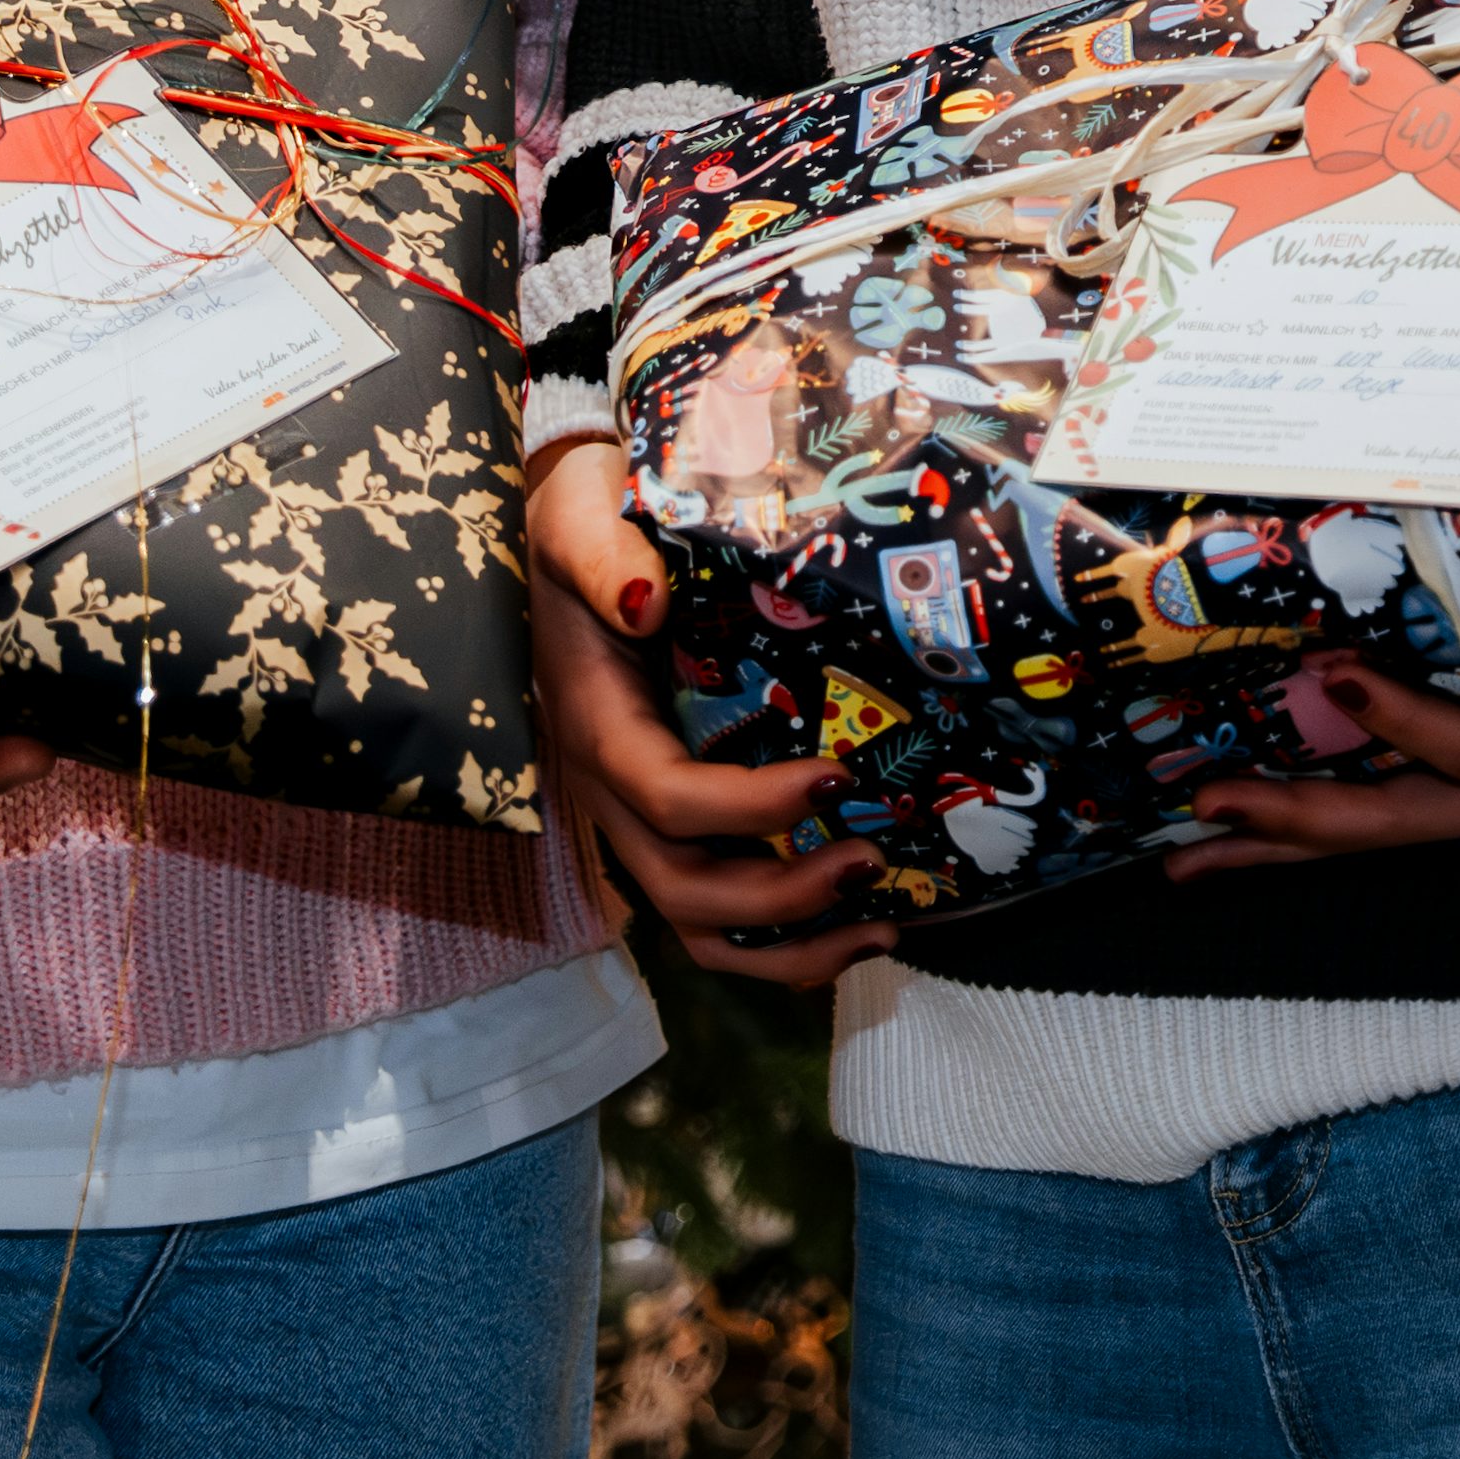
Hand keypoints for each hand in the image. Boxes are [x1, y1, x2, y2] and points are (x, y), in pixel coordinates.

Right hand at [518, 438, 898, 989]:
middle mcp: (614, 791)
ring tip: (882, 927)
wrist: (577, 528)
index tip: (834, 778)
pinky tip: (858, 923)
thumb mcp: (580, 514)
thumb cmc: (590, 518)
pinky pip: (720, 905)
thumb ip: (599, 554)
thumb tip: (642, 601)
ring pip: (700, 923)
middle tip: (871, 862)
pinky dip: (785, 936)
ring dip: (789, 944)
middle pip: (685, 889)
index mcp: (597, 727)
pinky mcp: (677, 820)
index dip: (748, 808)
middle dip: (780, 897)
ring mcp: (643, 814)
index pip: (667, 797)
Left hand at [1166, 655, 1459, 870]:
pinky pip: (1381, 811)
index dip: (1415, 727)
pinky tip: (1231, 836)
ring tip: (1187, 852)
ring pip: (1378, 832)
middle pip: (1405, 820)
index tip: (1336, 676)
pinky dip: (1306, 827)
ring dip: (1281, 845)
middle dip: (1303, 821)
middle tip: (1209, 807)